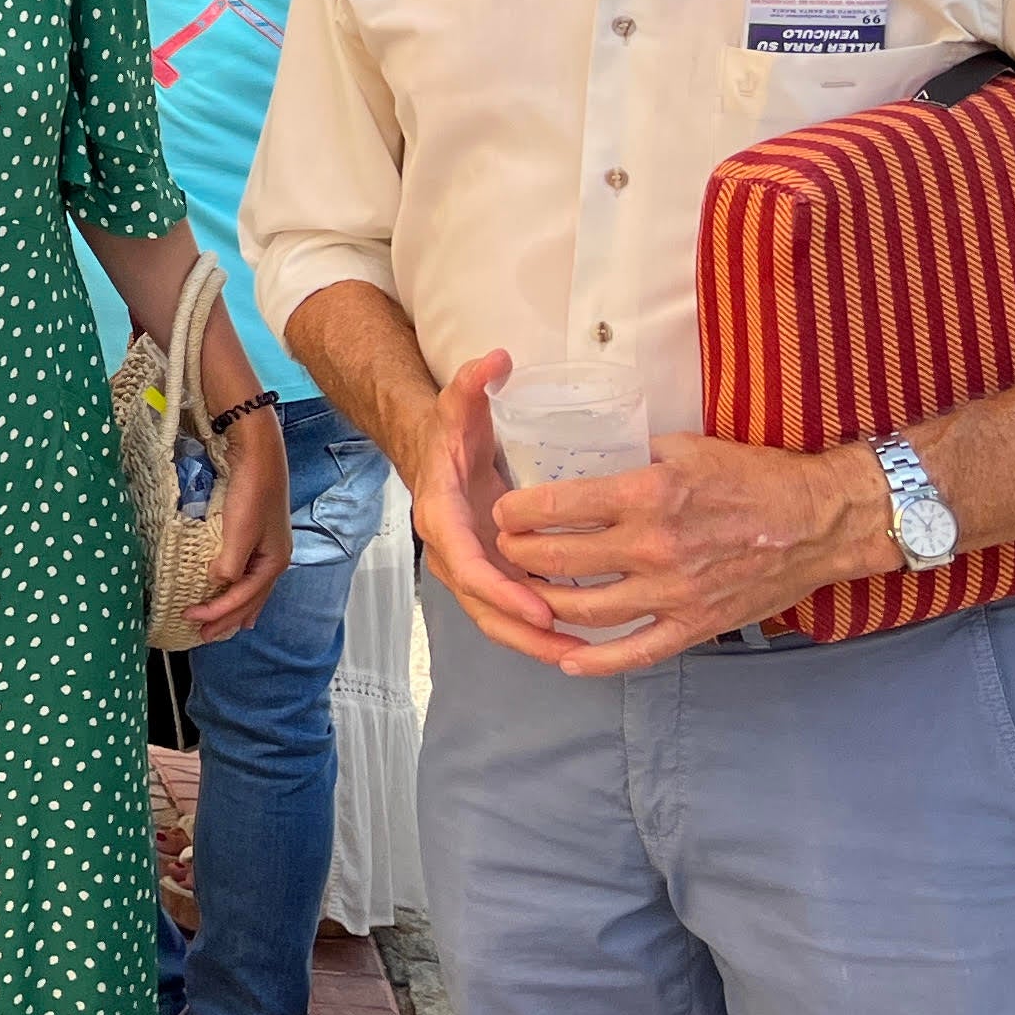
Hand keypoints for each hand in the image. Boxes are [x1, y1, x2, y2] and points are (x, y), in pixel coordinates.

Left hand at [178, 402, 292, 640]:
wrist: (258, 454)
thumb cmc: (251, 490)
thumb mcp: (239, 529)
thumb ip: (230, 561)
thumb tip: (217, 582)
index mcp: (272, 563)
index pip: (242, 599)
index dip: (217, 613)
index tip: (191, 620)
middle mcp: (273, 560)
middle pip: (251, 600)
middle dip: (228, 620)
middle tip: (204, 637)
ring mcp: (267, 549)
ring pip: (252, 590)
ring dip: (236, 609)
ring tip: (224, 627)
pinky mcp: (257, 536)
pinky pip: (249, 574)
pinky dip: (241, 590)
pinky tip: (236, 590)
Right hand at [405, 351, 568, 663]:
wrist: (430, 454)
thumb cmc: (449, 434)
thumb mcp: (456, 406)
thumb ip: (470, 382)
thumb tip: (496, 358)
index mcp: (441, 517)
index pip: (466, 563)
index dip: (501, 590)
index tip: (539, 605)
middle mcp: (453, 552)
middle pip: (482, 607)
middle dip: (524, 632)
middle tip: (569, 647)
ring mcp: (472, 569)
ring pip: (498, 619)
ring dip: (537, 643)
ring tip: (584, 656)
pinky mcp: (492, 576)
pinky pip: (513, 613)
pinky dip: (542, 632)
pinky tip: (582, 643)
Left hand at [492, 430, 893, 677]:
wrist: (820, 522)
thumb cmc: (756, 477)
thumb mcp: (686, 448)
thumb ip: (633, 457)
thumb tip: (588, 461)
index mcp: (646, 495)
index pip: (556, 507)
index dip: (516, 512)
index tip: (502, 511)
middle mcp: (653, 547)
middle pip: (558, 561)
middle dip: (517, 556)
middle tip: (504, 550)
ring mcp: (673, 593)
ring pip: (585, 611)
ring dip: (544, 605)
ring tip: (524, 593)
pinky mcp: (695, 625)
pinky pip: (636, 651)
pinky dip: (597, 662)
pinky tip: (567, 661)